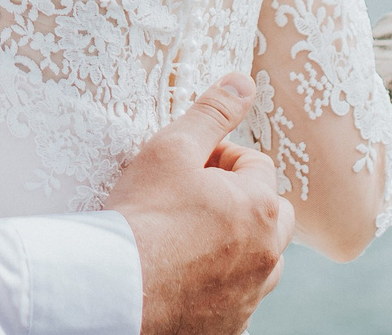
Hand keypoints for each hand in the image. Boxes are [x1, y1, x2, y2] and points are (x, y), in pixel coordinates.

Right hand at [103, 73, 293, 334]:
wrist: (119, 286)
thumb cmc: (145, 213)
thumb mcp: (173, 147)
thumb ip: (211, 113)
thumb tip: (243, 82)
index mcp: (261, 208)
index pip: (257, 164)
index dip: (220, 156)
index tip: (188, 165)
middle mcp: (269, 256)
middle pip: (271, 213)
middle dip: (239, 199)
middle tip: (192, 196)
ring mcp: (252, 296)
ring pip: (260, 258)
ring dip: (236, 242)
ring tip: (187, 234)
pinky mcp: (231, 326)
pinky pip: (239, 295)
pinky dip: (220, 280)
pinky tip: (182, 270)